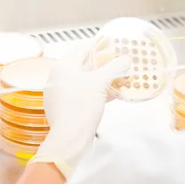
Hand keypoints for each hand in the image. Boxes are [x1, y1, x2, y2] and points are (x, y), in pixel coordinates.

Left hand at [37, 41, 130, 171]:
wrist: (70, 139)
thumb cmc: (81, 107)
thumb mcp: (101, 83)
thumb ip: (115, 67)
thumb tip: (126, 58)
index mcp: (63, 67)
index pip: (83, 47)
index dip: (100, 45)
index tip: (115, 45)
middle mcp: (59, 78)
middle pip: (85, 64)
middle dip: (104, 64)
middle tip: (120, 62)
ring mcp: (61, 94)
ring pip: (85, 80)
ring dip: (103, 79)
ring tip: (120, 79)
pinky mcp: (66, 108)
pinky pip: (84, 94)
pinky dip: (97, 92)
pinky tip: (113, 94)